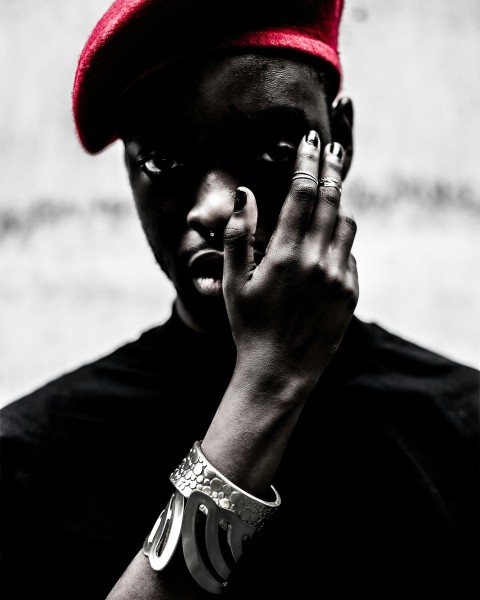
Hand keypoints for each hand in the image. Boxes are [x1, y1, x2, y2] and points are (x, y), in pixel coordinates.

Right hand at [222, 131, 358, 389]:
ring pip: (346, 224)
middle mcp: (317, 261)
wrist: (280, 371)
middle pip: (331, 200)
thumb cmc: (249, 326)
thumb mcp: (232, 282)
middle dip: (332, 169)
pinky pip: (350, 254)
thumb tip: (245, 195)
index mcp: (285, 254)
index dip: (307, 162)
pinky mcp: (350, 293)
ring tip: (325, 201)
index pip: (302, 194)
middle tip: (333, 148)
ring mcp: (338, 277)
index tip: (310, 139)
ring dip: (336, 207)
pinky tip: (323, 250)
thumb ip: (238, 234)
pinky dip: (339, 242)